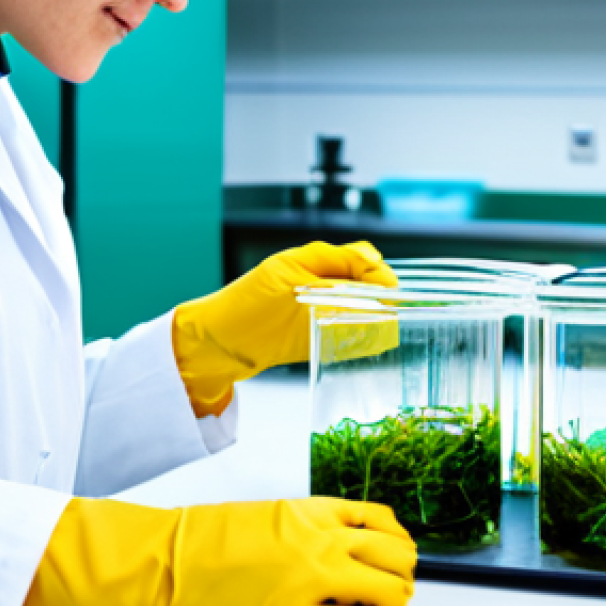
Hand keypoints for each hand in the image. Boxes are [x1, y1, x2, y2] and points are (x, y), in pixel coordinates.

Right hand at [21, 496, 416, 605]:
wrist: (167, 561)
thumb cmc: (208, 537)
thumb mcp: (270, 515)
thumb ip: (311, 525)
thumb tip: (345, 546)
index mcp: (311, 510)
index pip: (378, 518)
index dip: (397, 536)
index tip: (401, 546)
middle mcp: (320, 541)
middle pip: (392, 553)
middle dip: (405, 569)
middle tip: (404, 579)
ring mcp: (311, 581)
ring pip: (385, 587)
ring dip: (399, 595)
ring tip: (398, 601)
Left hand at [173, 241, 396, 415]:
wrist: (216, 347)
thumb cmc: (245, 306)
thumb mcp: (290, 276)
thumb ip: (334, 267)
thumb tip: (375, 261)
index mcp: (312, 260)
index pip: (361, 258)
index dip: (378, 272)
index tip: (389, 288)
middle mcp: (320, 283)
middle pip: (366, 283)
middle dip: (381, 295)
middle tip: (389, 309)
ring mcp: (319, 310)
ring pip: (362, 309)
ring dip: (374, 317)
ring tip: (382, 326)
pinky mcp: (316, 337)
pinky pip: (349, 334)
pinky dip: (361, 337)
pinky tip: (369, 342)